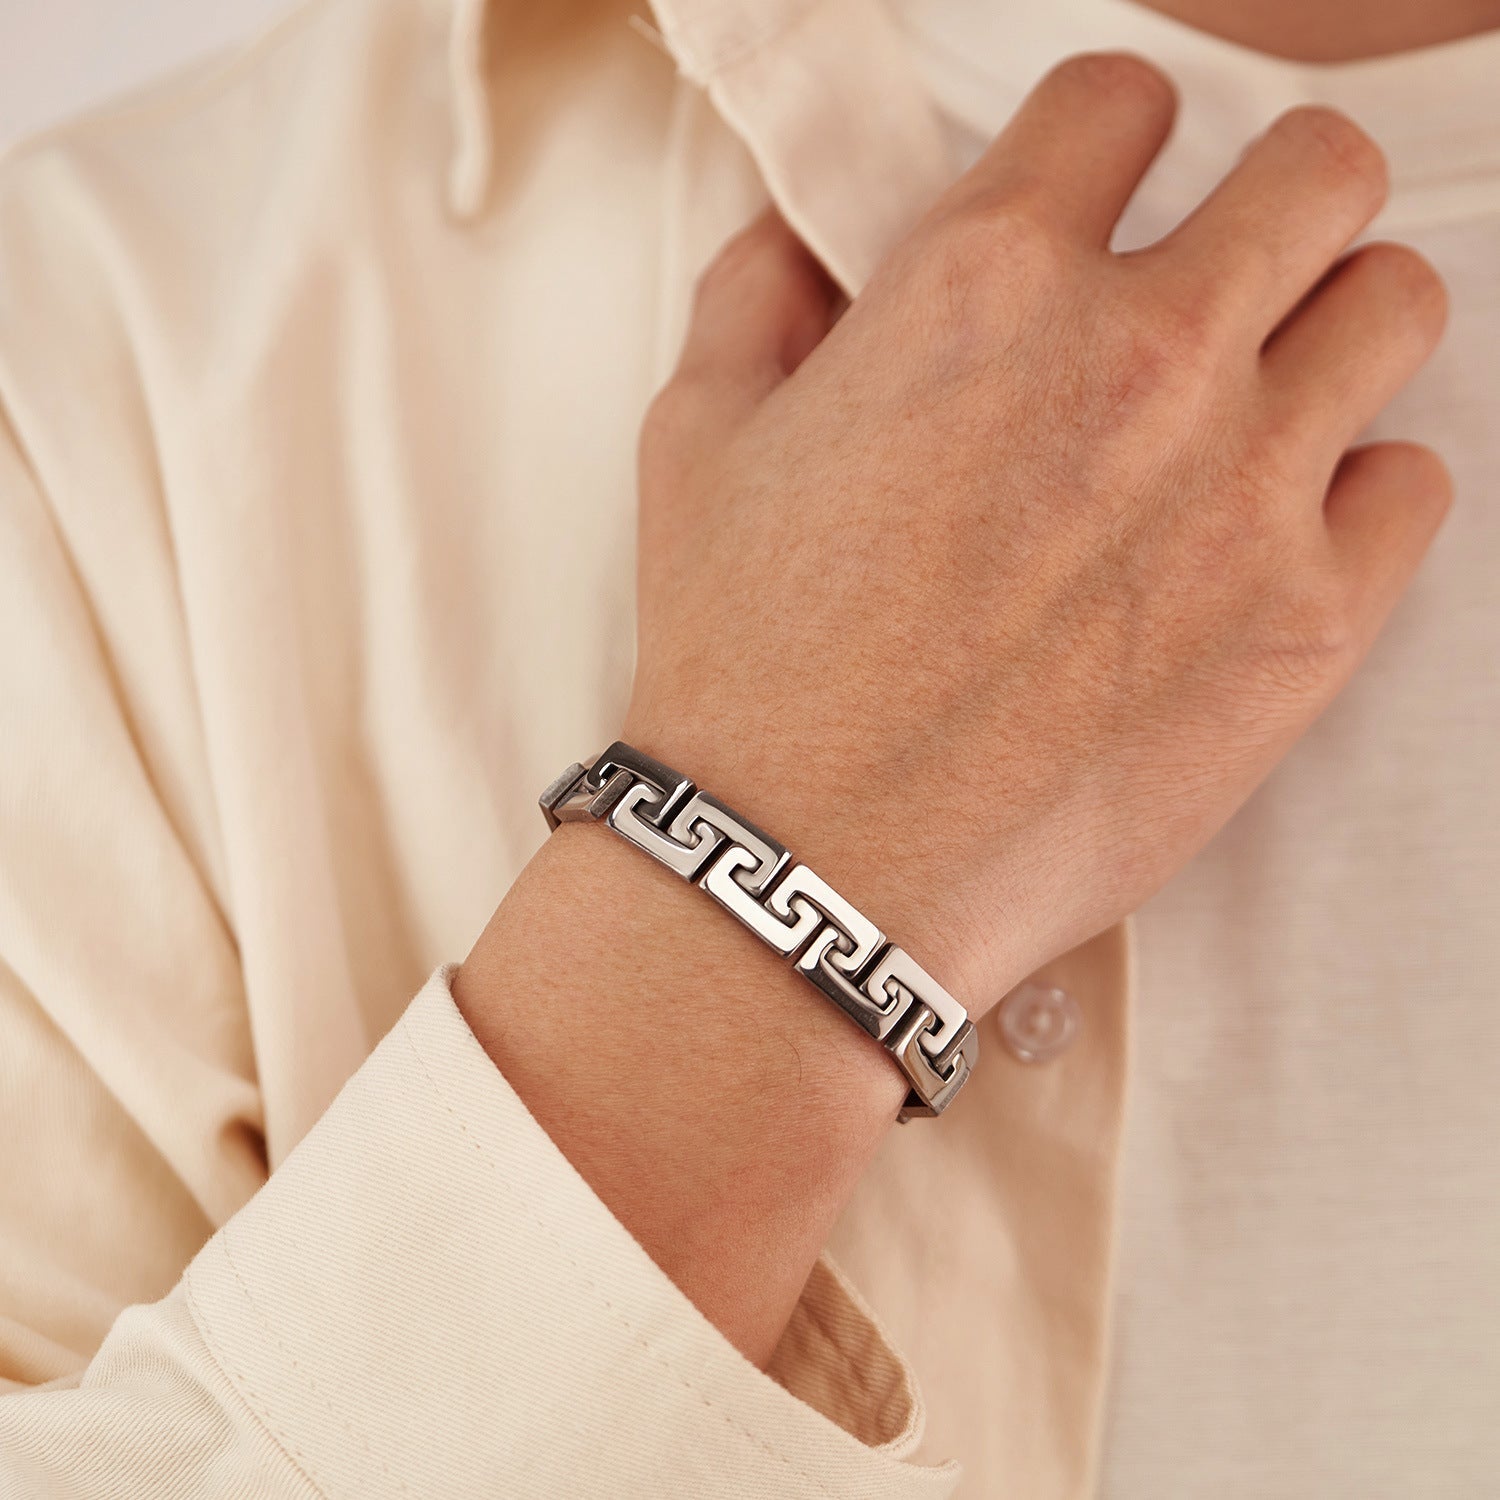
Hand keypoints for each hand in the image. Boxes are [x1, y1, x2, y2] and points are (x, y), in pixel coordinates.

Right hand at [623, 52, 1450, 1012]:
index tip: (1100, 196)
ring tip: (1256, 408)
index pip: (1122, 101)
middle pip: (1316, 173)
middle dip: (1267, 204)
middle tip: (1216, 282)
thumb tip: (799, 241)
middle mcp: (1139, 357)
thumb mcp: (697, 447)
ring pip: (1395, 307)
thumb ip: (756, 298)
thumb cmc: (747, 668)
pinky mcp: (1306, 623)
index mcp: (984, 284)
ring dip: (1331, 333)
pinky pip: (1413, 487)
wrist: (810, 868)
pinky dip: (1354, 495)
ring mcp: (1243, 487)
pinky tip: (1266, 540)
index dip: (1107, 140)